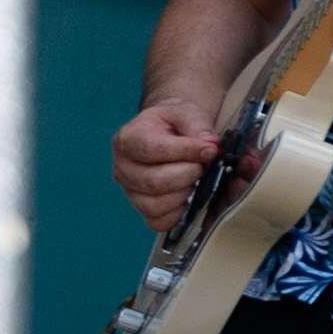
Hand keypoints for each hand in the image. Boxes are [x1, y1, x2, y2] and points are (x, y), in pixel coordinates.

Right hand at [113, 101, 226, 220]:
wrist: (168, 131)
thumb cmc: (174, 123)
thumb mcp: (186, 112)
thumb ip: (198, 126)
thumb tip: (210, 146)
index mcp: (127, 139)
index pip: (152, 150)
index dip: (185, 151)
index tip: (210, 149)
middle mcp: (122, 167)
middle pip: (154, 182)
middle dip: (188, 174)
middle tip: (203, 165)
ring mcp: (130, 190)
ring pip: (154, 205)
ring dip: (184, 193)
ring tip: (195, 178)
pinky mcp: (142, 207)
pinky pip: (158, 221)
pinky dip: (178, 212)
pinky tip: (189, 194)